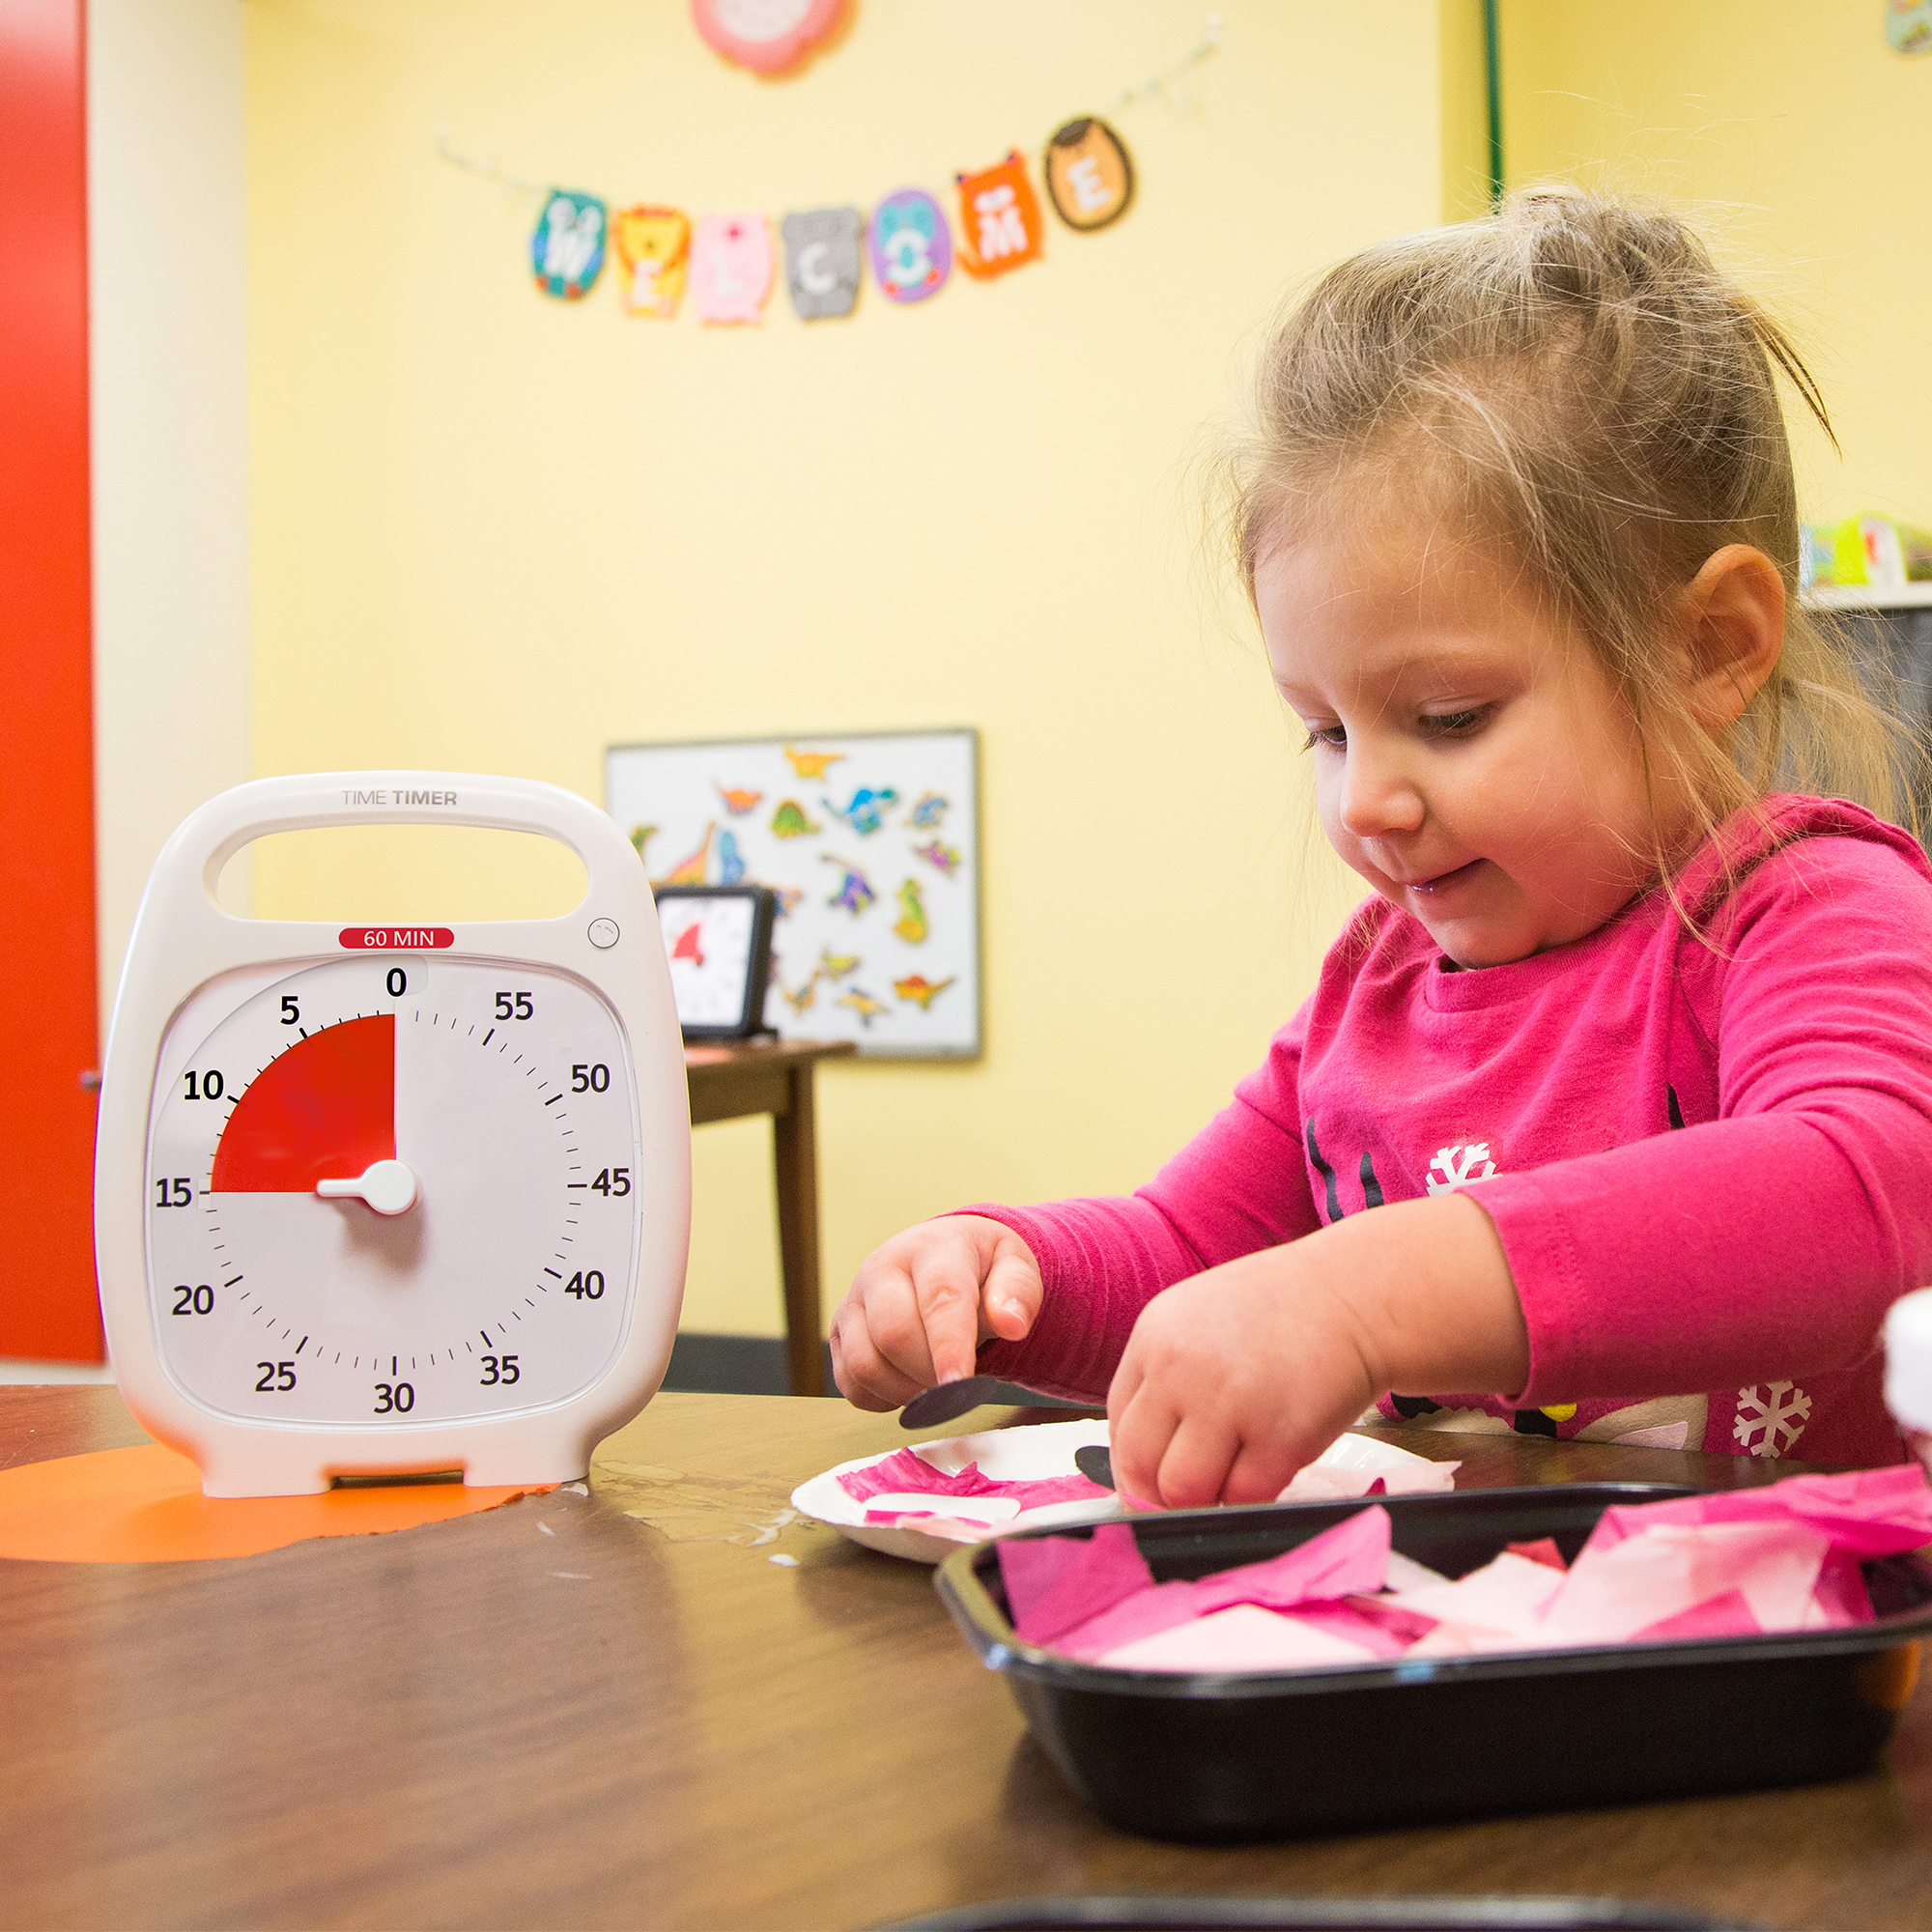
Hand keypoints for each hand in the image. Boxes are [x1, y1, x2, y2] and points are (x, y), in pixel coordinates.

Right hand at [830, 1215, 1042, 1410]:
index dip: (949, 1346)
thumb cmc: (981, 1266)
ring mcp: (853, 1300)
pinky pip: (849, 1382)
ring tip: (934, 1383)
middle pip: (893, 1335)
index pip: (938, 1299)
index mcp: (931, 1248)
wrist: (942, 1255)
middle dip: (929, 1372)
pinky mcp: (838, 1331)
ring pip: (865, 1363)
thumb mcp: (1014, 1265)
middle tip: (958, 1382)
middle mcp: (881, 1268)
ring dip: (904, 1390)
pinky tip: (908, 1383)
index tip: (960, 1384)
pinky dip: (881, 1398)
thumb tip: (1012, 1324)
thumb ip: (1018, 1292)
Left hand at [1107, 1249, 1377, 1508]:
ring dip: (1207, 1500)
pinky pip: (1244, 1496)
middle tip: (1191, 1496)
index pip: (1119, 1426)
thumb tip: (1142, 1467)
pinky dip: (1253, 1497)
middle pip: (1140, 1465)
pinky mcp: (1280, 1435)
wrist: (1355, 1295)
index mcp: (1154, 1337)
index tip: (1152, 1484)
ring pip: (1184, 1491)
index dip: (1134, 1466)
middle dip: (1161, 1494)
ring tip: (1234, 1477)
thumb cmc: (1282, 1314)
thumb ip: (1165, 1381)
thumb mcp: (1199, 1323)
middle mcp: (1180, 1367)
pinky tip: (1270, 1470)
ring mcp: (1228, 1402)